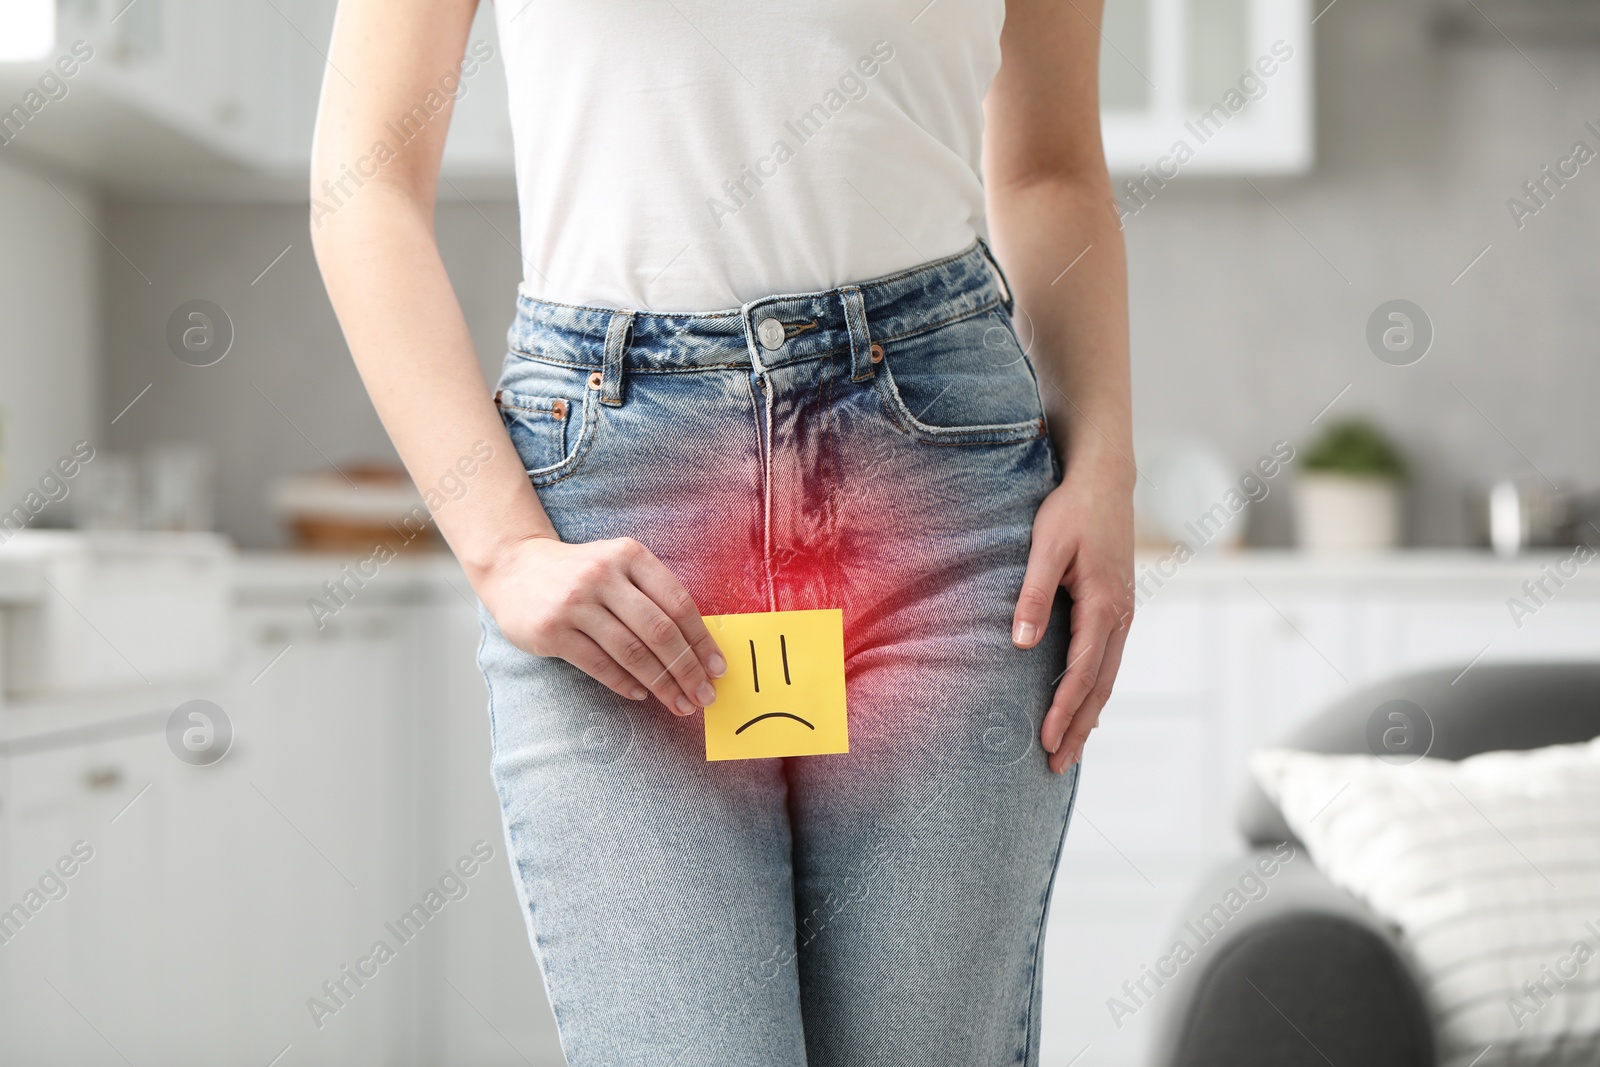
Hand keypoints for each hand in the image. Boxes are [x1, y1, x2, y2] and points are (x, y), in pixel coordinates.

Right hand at [477, 534, 725, 715]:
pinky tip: (641, 694)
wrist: (514, 567)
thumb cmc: (581, 574)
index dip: (702, 640)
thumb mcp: (619, 567)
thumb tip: (697, 648)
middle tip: (704, 696)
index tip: (718, 669)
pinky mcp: (552, 630)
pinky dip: (624, 684)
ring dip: (661, 684)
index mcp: (629, 555)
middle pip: (659, 631)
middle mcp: (603, 575)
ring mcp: (575, 602)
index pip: (678, 602)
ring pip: (631, 652)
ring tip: (679, 703)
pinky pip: (598, 665)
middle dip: (687, 670)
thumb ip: (654, 596)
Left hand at [1011, 463, 1134, 773]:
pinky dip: (1096, 690)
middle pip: (1100, 686)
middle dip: (1078, 727)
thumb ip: (1033, 594)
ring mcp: (1124, 614)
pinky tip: (1084, 707)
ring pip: (1107, 677)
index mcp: (1105, 605)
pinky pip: (1108, 660)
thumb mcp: (1046, 547)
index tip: (1046, 740)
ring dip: (1088, 714)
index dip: (1064, 709)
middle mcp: (1121, 616)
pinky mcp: (1117, 608)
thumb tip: (1021, 644)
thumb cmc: (1072, 510)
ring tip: (1069, 749)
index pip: (1083, 672)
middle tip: (1057, 766)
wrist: (1106, 480)